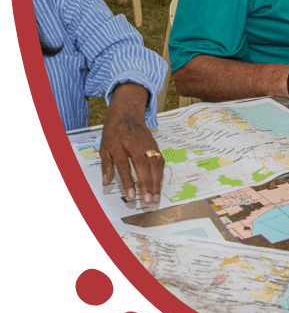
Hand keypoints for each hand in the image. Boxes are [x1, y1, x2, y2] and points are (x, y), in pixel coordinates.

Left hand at [100, 83, 163, 202]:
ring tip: (155, 197)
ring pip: (155, 165)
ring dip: (156, 182)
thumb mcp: (104, 146)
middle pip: (143, 167)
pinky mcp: (155, 146)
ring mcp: (148, 145)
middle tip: (148, 201)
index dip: (128, 182)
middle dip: (147, 185)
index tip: (132, 196)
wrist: (128, 112)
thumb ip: (107, 165)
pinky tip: (159, 184)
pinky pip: (160, 161)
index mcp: (119, 145)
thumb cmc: (114, 130)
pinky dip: (160, 174)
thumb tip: (106, 182)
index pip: (124, 166)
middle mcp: (135, 145)